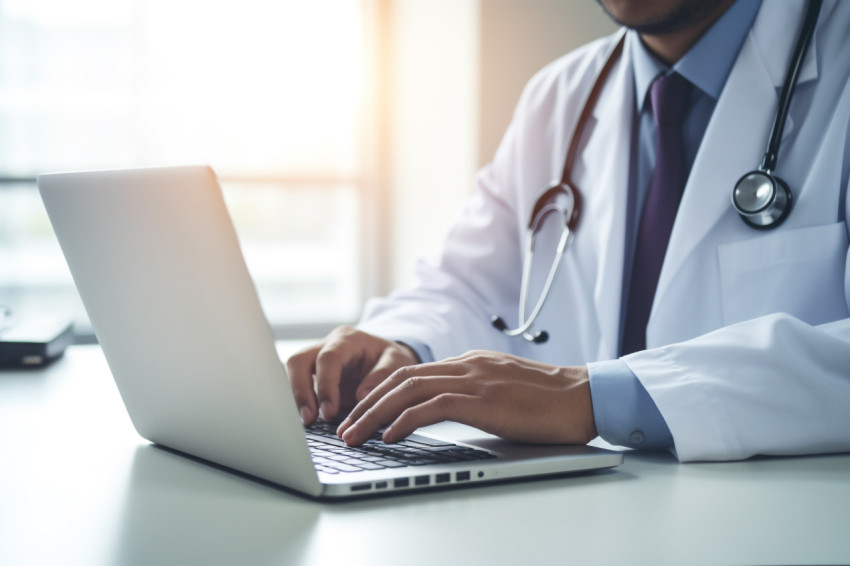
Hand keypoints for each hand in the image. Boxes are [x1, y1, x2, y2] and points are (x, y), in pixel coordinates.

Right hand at [285, 326, 419, 424]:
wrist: (386, 358)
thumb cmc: (391, 359)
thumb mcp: (398, 362)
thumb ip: (383, 376)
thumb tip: (361, 397)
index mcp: (348, 340)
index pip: (328, 358)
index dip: (325, 385)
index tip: (329, 412)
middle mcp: (326, 346)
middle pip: (298, 361)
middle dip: (300, 392)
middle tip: (309, 419)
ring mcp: (315, 360)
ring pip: (292, 373)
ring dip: (296, 399)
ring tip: (308, 423)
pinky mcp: (311, 376)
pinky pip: (297, 386)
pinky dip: (299, 403)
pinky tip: (308, 421)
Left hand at [336, 350, 596, 445]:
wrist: (584, 397)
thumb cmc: (549, 401)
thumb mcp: (503, 391)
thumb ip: (474, 393)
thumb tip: (446, 410)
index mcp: (469, 362)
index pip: (412, 373)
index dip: (380, 393)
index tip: (361, 413)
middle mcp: (466, 365)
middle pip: (400, 378)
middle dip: (365, 404)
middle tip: (344, 428)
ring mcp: (473, 379)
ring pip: (407, 390)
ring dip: (374, 414)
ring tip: (354, 436)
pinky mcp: (482, 399)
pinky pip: (431, 407)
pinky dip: (403, 421)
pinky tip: (390, 437)